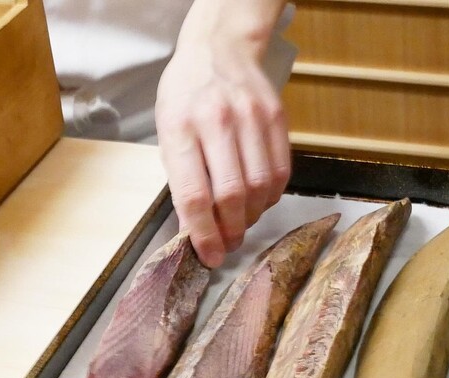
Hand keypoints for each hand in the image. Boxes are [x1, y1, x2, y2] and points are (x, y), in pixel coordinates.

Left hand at [155, 1, 290, 268]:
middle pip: (233, 195)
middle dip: (232, 231)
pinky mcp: (277, 118)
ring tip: (242, 222)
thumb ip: (182, 182)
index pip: (195, 195)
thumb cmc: (185, 96)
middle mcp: (218, 121)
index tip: (210, 256)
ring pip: (261, 188)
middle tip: (228, 244)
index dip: (204, 234)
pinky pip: (280, 172)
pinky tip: (258, 200)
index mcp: (181, 127)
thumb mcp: (168, 135)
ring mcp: (252, 117)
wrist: (220, 49)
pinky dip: (270, 196)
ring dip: (253, 217)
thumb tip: (197, 230)